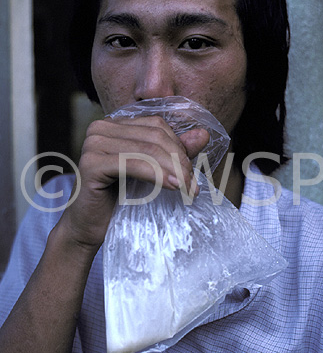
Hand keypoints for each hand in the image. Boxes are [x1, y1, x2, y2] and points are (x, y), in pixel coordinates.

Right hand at [57, 115, 208, 251]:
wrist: (89, 228)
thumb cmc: (120, 200)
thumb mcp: (152, 172)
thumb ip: (174, 151)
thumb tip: (203, 134)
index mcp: (115, 124)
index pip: (157, 125)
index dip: (179, 147)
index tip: (191, 173)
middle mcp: (101, 127)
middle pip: (154, 136)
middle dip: (179, 160)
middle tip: (193, 185)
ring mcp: (93, 143)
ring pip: (147, 149)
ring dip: (173, 170)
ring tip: (188, 189)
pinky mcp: (90, 163)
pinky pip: (132, 164)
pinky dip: (156, 175)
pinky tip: (172, 188)